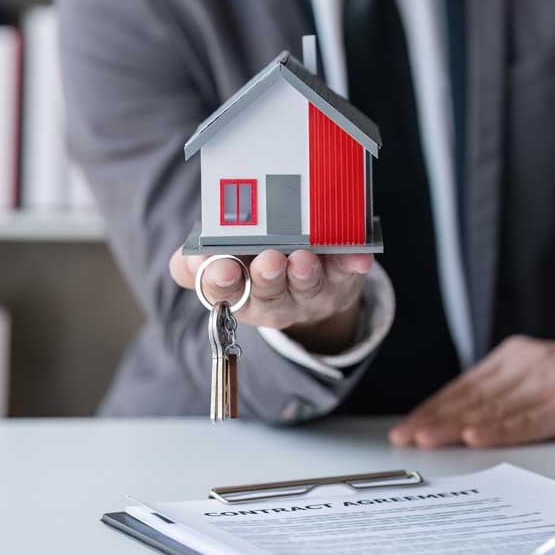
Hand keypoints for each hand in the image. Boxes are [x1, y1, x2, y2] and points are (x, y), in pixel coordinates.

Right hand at [169, 247, 372, 353]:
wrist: (307, 283)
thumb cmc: (253, 262)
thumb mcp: (219, 262)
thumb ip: (196, 260)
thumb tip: (195, 256)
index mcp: (235, 291)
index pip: (219, 290)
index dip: (219, 280)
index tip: (220, 267)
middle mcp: (272, 298)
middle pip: (267, 294)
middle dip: (267, 278)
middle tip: (268, 262)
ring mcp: (308, 291)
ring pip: (306, 287)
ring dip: (305, 274)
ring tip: (302, 259)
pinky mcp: (340, 279)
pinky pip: (348, 271)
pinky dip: (352, 262)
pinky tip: (359, 257)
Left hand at [388, 336, 554, 448]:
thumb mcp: (545, 373)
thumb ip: (509, 390)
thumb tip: (463, 420)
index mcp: (517, 357)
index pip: (465, 386)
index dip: (434, 407)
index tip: (408, 426)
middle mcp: (529, 364)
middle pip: (472, 396)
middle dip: (434, 418)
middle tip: (405, 437)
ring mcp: (549, 381)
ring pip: (492, 408)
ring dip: (455, 426)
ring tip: (426, 440)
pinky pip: (527, 420)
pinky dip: (498, 430)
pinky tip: (475, 438)